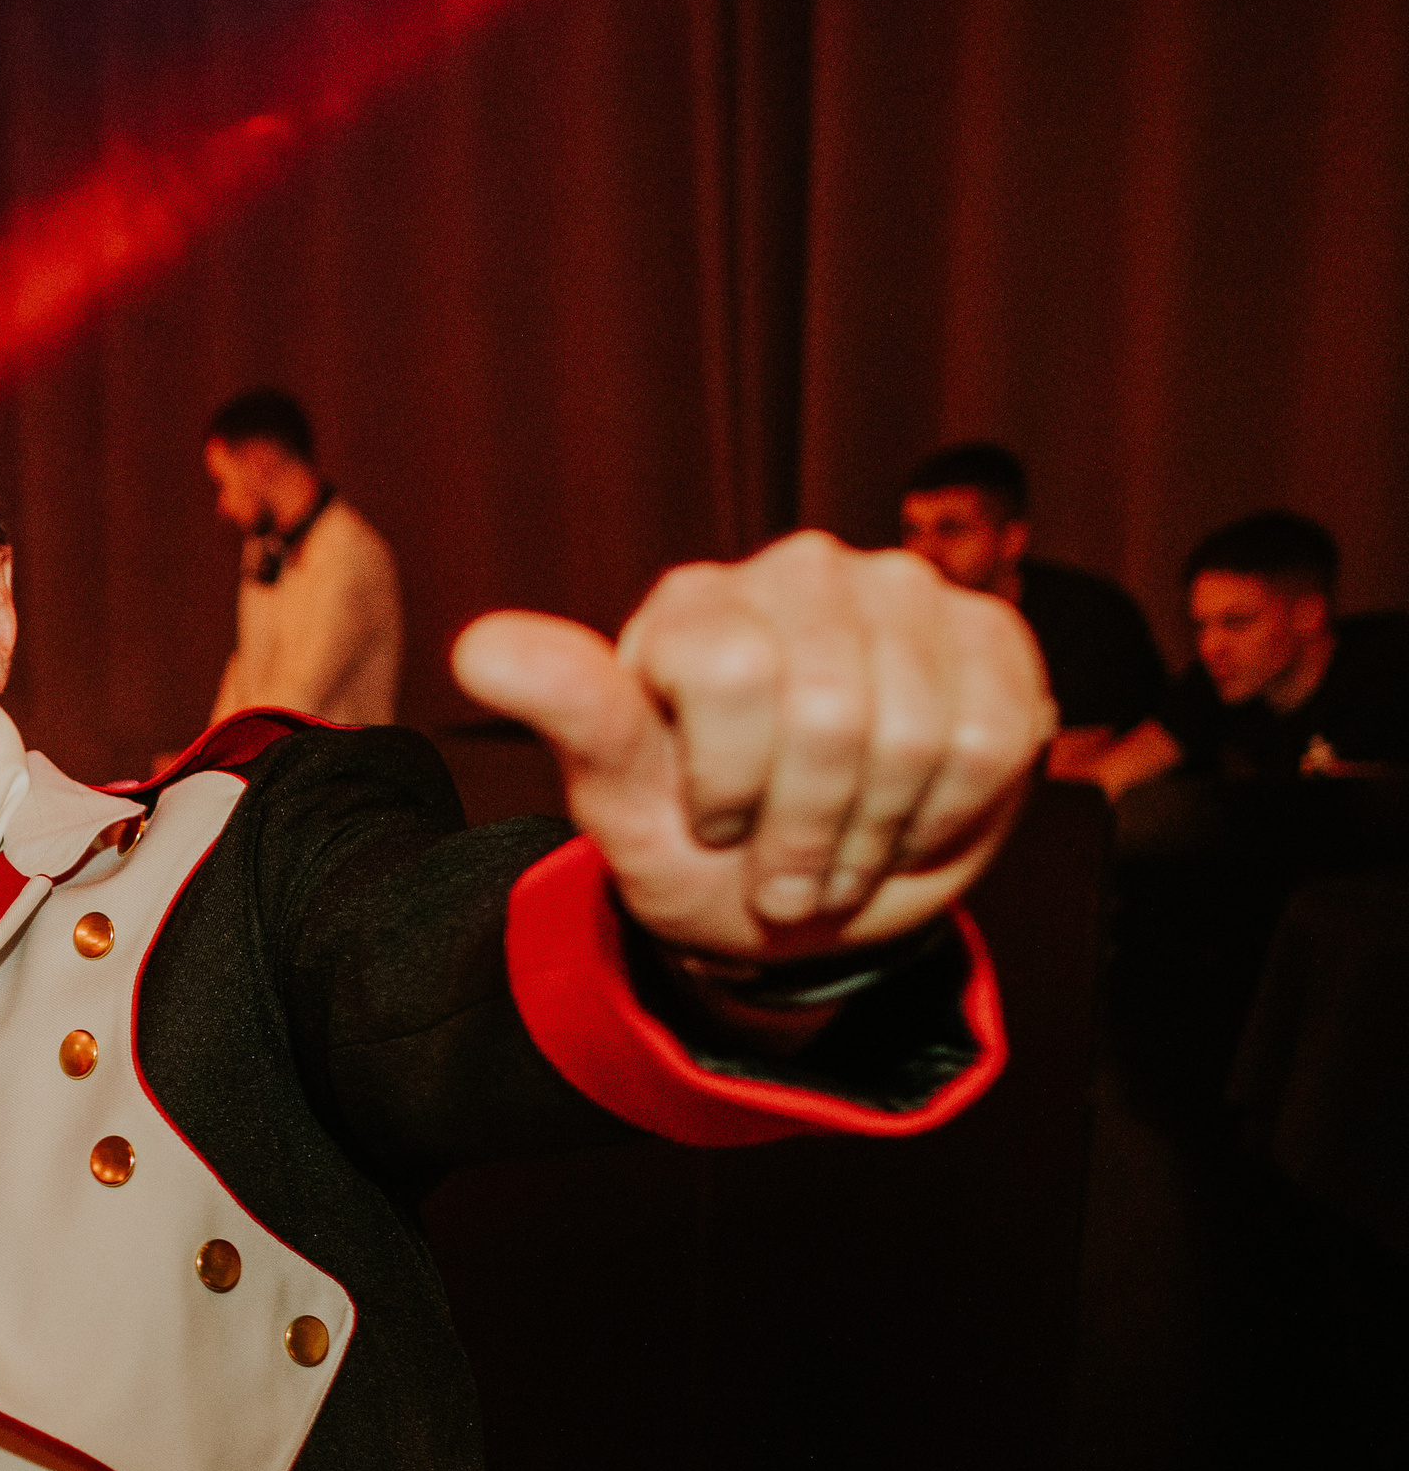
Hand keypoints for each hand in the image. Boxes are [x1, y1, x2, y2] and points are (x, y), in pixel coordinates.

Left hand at [453, 531, 1052, 959]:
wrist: (798, 898)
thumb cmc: (693, 846)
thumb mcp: (617, 803)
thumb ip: (570, 714)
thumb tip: (478, 647)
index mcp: (696, 604)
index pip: (734, 675)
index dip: (730, 789)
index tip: (709, 828)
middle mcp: (803, 572)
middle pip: (831, 718)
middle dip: (804, 833)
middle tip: (779, 872)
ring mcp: (905, 595)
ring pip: (913, 737)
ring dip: (871, 837)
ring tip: (836, 855)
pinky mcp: (993, 639)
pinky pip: (990, 745)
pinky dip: (944, 818)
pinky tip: (905, 821)